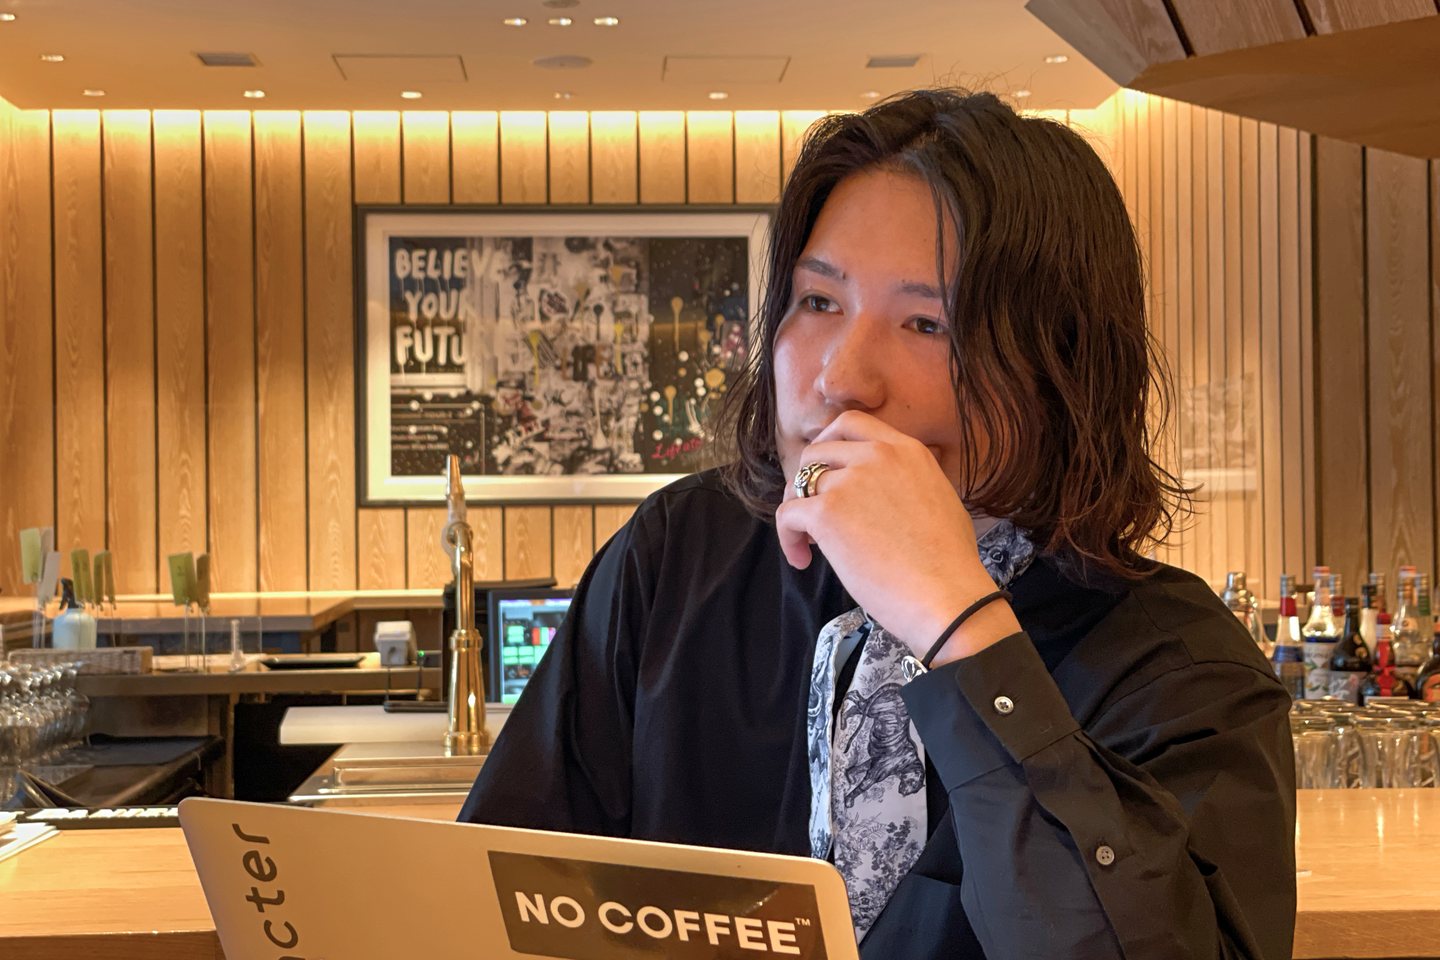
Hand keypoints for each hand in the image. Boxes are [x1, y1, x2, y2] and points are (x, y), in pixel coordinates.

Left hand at [775, 410, 1020, 663]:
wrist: (947, 595)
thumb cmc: (950, 562)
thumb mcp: (940, 497)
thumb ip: (907, 480)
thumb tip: (884, 491)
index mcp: (906, 450)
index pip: (851, 423)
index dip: (829, 444)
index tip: (826, 468)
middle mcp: (876, 456)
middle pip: (817, 451)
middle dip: (808, 478)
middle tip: (815, 510)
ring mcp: (849, 482)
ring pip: (800, 484)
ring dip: (799, 510)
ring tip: (813, 542)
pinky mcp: (827, 513)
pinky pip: (787, 515)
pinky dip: (788, 538)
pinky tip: (803, 560)